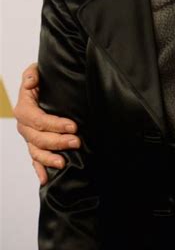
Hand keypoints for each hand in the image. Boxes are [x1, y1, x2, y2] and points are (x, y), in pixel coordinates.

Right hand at [14, 63, 80, 184]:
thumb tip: (29, 82)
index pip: (38, 120)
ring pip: (36, 151)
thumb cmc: (41, 79)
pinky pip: (34, 159)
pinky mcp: (34, 144)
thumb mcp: (36, 70)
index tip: (73, 126)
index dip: (55, 124)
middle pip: (38, 138)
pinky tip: (46, 179)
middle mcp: (24, 125)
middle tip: (76, 141)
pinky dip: (39, 169)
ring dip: (49, 158)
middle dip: (57, 141)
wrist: (42, 86)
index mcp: (24, 108)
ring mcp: (29, 136)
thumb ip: (32, 74)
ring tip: (64, 162)